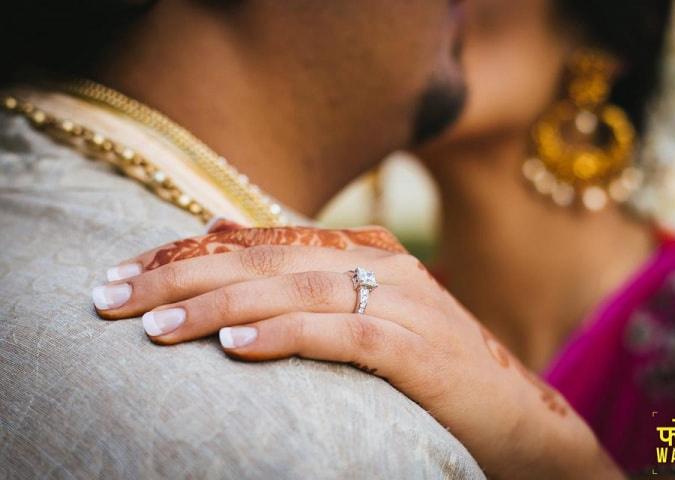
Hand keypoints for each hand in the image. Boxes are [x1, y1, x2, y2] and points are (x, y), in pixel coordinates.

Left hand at [93, 225, 622, 479]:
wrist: (513, 412)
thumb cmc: (425, 364)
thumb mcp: (359, 309)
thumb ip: (295, 268)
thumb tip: (218, 229)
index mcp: (361, 249)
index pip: (258, 239)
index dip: (186, 253)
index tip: (125, 273)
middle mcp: (380, 263)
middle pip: (265, 259)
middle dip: (182, 276)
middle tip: (113, 296)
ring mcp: (402, 302)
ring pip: (295, 292)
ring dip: (221, 309)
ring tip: (157, 328)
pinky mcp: (418, 349)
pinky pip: (342, 335)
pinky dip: (286, 337)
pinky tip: (235, 350)